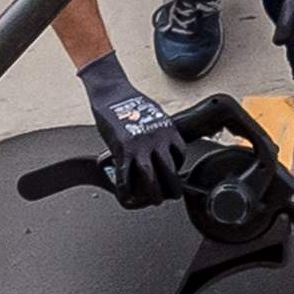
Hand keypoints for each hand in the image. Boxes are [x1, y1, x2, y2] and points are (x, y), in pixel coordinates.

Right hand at [76, 51, 191, 200]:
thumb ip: (161, 133)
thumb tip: (163, 145)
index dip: (178, 167)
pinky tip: (127, 197)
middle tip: (172, 195)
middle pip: (170, 172)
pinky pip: (125, 176)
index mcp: (168, 131)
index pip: (180, 155)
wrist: (112, 92)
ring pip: (151, 178)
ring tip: (155, 201)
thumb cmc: (132, 102)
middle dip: (173, 189)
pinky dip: (126, 190)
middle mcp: (157, 140)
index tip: (174, 173)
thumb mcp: (156, 116)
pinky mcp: (122, 150)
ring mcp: (139, 146)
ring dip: (154, 194)